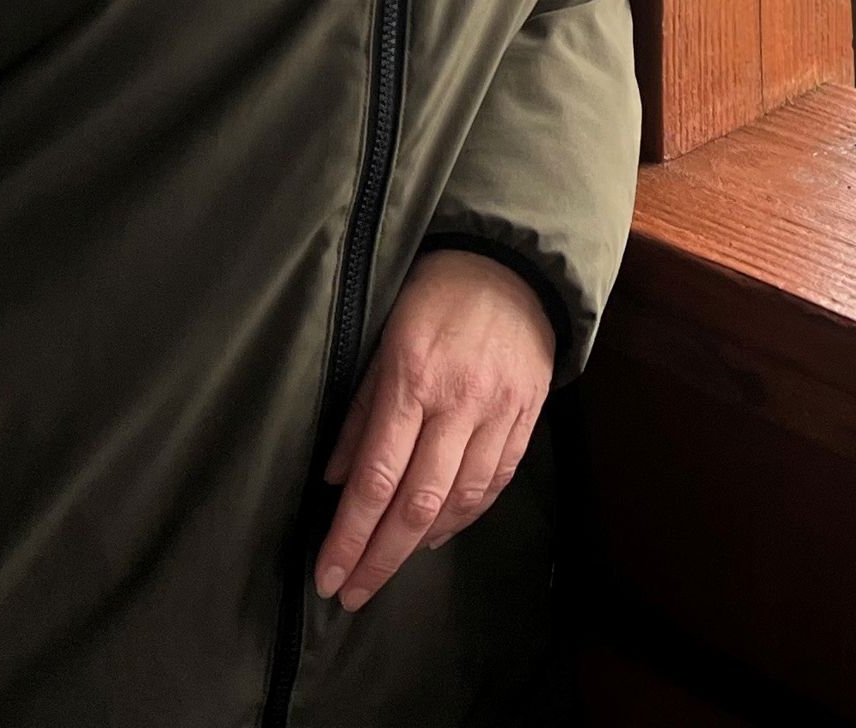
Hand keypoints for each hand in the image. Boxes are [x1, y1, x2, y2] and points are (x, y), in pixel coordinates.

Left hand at [313, 248, 556, 611]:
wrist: (512, 264)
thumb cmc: (435, 294)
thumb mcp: (383, 337)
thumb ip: (361, 410)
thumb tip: (335, 479)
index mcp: (413, 378)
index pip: (376, 477)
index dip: (350, 535)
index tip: (328, 573)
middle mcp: (459, 401)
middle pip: (417, 502)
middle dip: (380, 558)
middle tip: (352, 593)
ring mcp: (499, 411)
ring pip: (460, 500)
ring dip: (421, 544)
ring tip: (389, 565)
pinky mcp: (527, 415)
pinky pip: (497, 482)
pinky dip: (465, 516)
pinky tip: (439, 532)